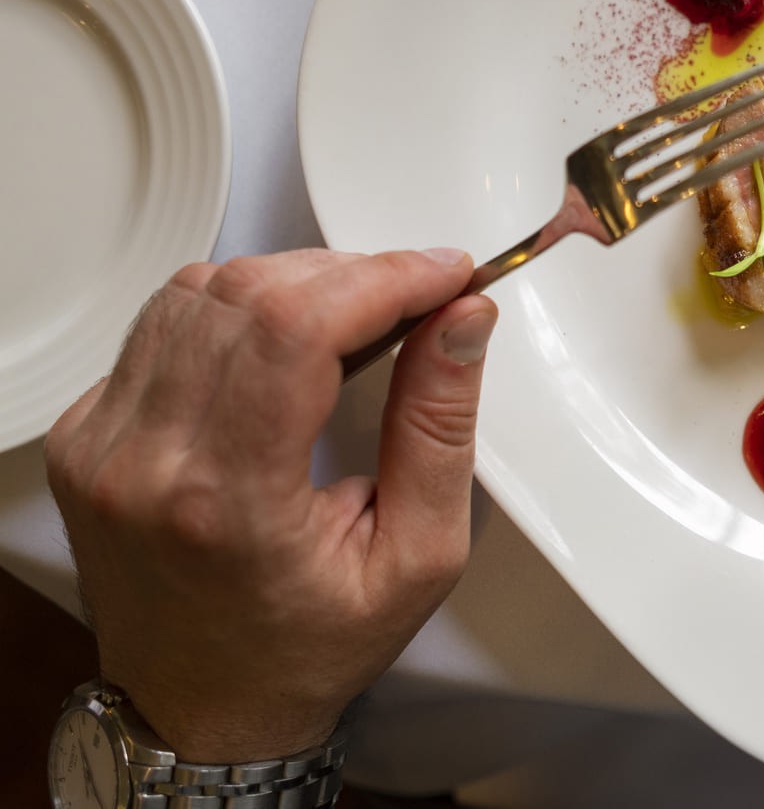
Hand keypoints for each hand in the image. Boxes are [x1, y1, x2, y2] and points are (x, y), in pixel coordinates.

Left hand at [45, 249, 497, 762]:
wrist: (202, 709)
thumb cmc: (306, 648)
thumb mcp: (416, 556)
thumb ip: (439, 427)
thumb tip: (462, 319)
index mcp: (228, 500)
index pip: (295, 326)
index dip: (382, 277)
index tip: (443, 275)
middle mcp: (145, 463)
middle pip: (248, 293)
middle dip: (348, 273)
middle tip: (411, 298)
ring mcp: (101, 445)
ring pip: (197, 290)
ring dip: (290, 283)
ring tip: (351, 318)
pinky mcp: (83, 434)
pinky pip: (161, 325)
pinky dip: (232, 313)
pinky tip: (280, 348)